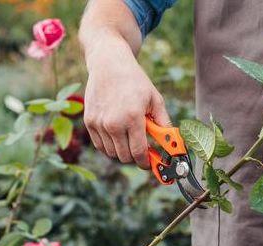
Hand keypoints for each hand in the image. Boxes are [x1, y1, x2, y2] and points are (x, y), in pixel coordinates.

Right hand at [83, 35, 170, 168]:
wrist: (109, 64)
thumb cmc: (135, 82)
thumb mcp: (155, 100)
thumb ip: (164, 124)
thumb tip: (173, 144)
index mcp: (132, 118)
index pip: (138, 153)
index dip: (146, 163)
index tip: (150, 163)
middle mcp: (113, 123)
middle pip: (125, 157)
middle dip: (135, 157)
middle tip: (142, 150)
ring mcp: (99, 123)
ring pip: (112, 153)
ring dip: (122, 151)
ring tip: (130, 138)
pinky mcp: (89, 122)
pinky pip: (100, 146)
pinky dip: (110, 146)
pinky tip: (118, 135)